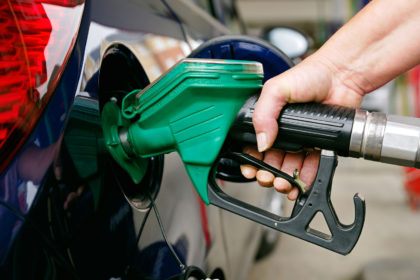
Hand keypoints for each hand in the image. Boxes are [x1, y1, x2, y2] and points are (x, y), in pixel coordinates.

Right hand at [241, 55, 365, 199]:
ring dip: (284, 180)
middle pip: (270, 160)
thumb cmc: (310, 75)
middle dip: (266, 174)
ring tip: (283, 184)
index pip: (254, 145)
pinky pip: (310, 166)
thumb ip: (263, 114)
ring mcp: (301, 139)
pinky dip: (305, 179)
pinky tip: (300, 185)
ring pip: (288, 167)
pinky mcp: (319, 145)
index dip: (250, 159)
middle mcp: (283, 131)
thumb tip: (261, 141)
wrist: (342, 76)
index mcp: (268, 119)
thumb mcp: (276, 89)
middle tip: (267, 178)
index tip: (250, 169)